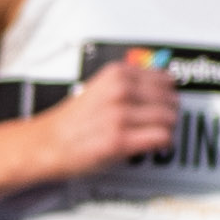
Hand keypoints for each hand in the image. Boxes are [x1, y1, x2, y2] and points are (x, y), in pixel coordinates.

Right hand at [47, 52, 182, 181]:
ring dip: (167, 129)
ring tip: (157, 133)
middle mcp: (120, 91)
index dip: (168, 93)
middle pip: (170, 99)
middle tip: (162, 121)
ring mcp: (120, 115)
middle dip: (170, 112)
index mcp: (116, 74)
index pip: (165, 79)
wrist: (49, 142)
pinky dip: (163, 143)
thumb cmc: (74, 120)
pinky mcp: (120, 140)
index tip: (166, 101)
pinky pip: (161, 138)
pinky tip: (154, 145)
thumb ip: (129, 82)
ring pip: (169, 119)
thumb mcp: (101, 87)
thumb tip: (162, 84)